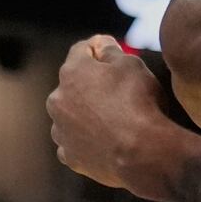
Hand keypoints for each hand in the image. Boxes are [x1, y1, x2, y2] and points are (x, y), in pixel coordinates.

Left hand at [46, 35, 175, 201]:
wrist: (142, 153)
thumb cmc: (138, 103)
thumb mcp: (131, 64)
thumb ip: (110, 50)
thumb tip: (100, 45)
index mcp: (72, 72)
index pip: (82, 50)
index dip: (99, 48)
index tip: (113, 52)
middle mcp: (58, 99)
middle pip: (73, 83)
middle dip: (90, 84)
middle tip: (117, 91)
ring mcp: (61, 130)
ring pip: (70, 114)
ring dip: (85, 113)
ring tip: (112, 119)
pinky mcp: (70, 156)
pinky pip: (74, 142)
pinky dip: (85, 140)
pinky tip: (104, 141)